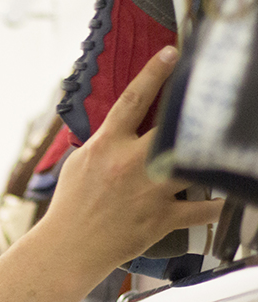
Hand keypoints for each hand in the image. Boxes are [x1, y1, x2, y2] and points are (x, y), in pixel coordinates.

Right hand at [42, 45, 223, 270]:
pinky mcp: (161, 218)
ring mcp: (149, 191)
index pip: (134, 99)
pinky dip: (221, 204)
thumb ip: (100, 141)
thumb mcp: (77, 165)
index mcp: (106, 146)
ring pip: (196, 164)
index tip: (174, 52)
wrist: (68, 248)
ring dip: (216, 154)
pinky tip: (233, 195)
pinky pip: (202, 210)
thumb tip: (116, 121)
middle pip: (174, 125)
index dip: (155, 71)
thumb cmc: (70, 208)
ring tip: (233, 143)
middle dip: (194, 107)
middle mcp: (131, 164)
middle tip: (214, 93)